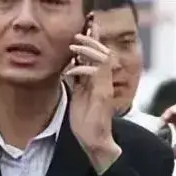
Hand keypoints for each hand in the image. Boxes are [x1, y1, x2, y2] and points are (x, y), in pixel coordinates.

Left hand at [65, 22, 120, 173]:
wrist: (93, 141)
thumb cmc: (85, 123)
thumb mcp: (78, 96)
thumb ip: (78, 82)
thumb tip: (69, 69)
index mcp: (99, 83)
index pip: (100, 57)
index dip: (93, 43)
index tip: (82, 34)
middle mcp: (105, 83)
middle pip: (106, 54)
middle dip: (92, 42)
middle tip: (77, 36)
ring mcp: (105, 88)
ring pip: (104, 59)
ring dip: (88, 50)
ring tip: (74, 47)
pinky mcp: (102, 94)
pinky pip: (97, 72)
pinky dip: (82, 67)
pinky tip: (70, 71)